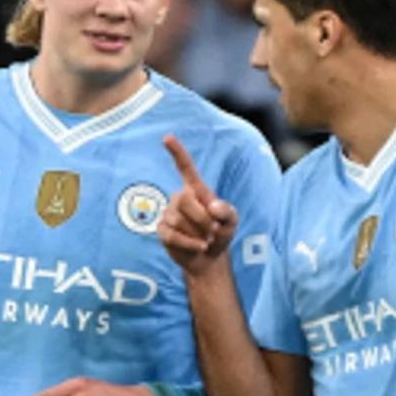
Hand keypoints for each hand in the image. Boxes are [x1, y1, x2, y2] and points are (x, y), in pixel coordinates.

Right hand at [153, 132, 236, 271]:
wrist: (209, 258)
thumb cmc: (220, 233)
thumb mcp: (232, 221)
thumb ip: (227, 211)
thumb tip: (212, 206)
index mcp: (196, 190)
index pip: (185, 168)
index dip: (177, 152)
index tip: (167, 138)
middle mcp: (179, 199)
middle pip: (182, 199)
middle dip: (201, 217)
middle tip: (213, 230)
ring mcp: (169, 215)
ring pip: (178, 220)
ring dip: (198, 233)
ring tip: (206, 239)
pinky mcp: (163, 231)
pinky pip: (173, 235)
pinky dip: (189, 243)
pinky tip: (199, 246)